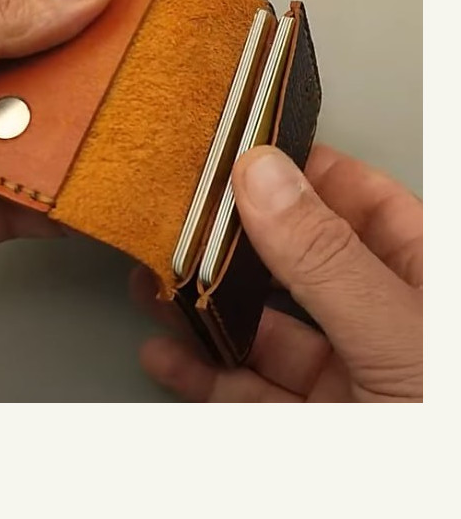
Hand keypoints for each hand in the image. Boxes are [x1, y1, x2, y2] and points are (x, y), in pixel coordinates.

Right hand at [131, 144, 421, 401]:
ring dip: (204, 305)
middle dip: (234, 241)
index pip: (365, 202)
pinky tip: (169, 351)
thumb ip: (326, 259)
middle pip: (299, 262)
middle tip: (182, 216)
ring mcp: (350, 378)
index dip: (305, 170)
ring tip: (155, 280)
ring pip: (264, 327)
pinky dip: (202, 372)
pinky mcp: (313, 425)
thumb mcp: (394, 336)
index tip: (242, 149)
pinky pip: (249, 391)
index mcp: (424, 284)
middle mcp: (384, 324)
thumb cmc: (442, 439)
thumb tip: (263, 176)